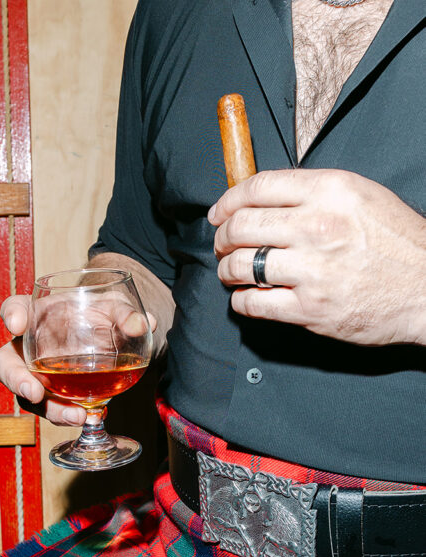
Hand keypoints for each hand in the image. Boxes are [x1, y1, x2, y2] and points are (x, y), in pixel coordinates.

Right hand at [0, 293, 155, 426]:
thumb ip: (126, 313)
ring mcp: (38, 375)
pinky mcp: (54, 396)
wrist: (112, 337)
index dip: (11, 315)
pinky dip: (69, 415)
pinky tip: (90, 416)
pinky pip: (53, 409)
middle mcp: (29, 347)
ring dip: (50, 409)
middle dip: (15, 379)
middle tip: (34, 392)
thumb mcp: (116, 308)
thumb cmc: (103, 314)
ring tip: (77, 415)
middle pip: (4, 364)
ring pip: (28, 396)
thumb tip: (143, 324)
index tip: (16, 323)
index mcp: (38, 314)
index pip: (14, 308)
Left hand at [208, 169, 425, 345]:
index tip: (218, 213)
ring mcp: (312, 270)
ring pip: (240, 265)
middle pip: (241, 226)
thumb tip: (264, 199)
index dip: (227, 201)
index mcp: (330, 191)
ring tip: (231, 271)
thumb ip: (314, 194)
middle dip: (222, 237)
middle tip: (222, 245)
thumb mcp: (361, 197)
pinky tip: (247, 296)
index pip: (257, 187)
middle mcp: (318, 227)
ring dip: (226, 269)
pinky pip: (253, 303)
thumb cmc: (396, 244)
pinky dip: (241, 300)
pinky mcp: (309, 309)